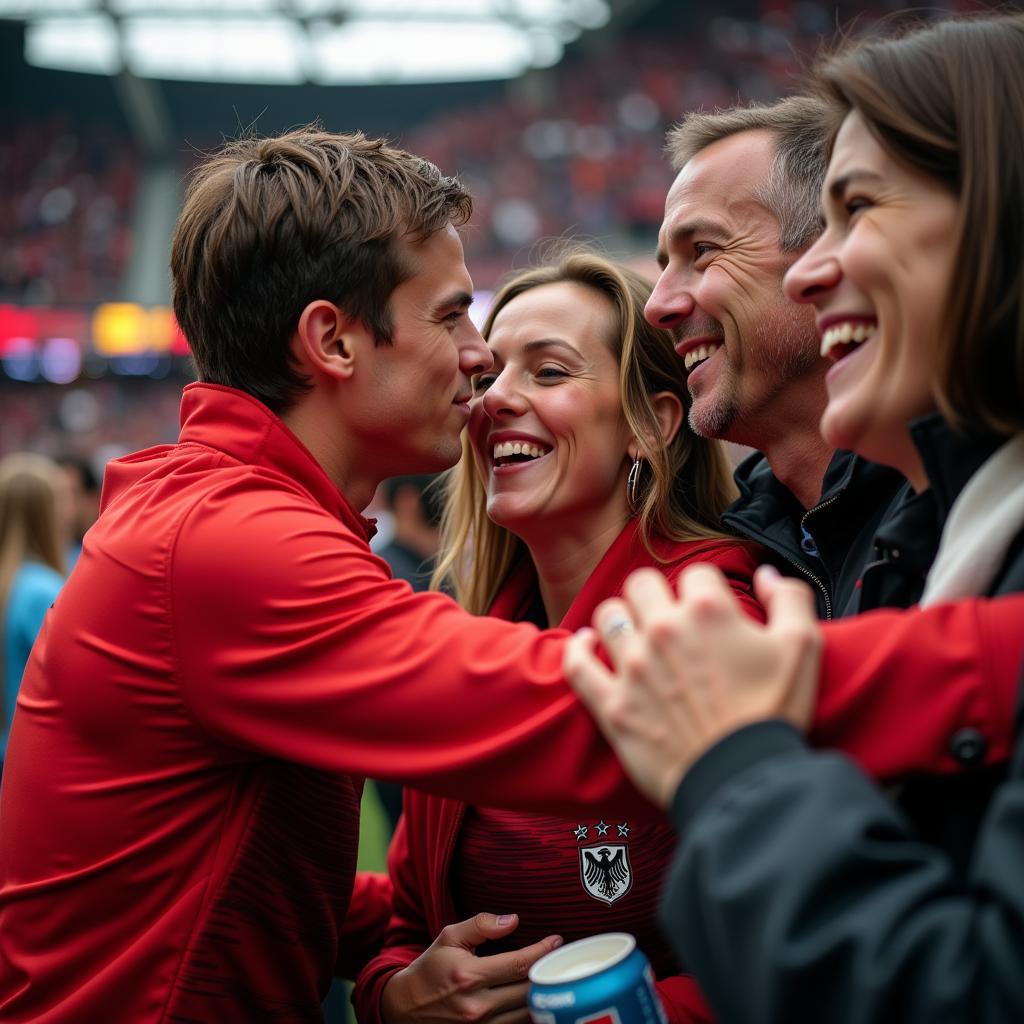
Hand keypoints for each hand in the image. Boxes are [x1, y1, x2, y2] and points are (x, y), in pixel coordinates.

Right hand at [380, 912, 561, 1023]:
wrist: (405, 1007)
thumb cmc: (430, 968)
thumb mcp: (449, 937)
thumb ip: (481, 925)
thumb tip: (513, 920)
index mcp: (468, 976)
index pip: (518, 964)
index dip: (542, 951)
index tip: (556, 940)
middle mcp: (476, 1006)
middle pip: (528, 991)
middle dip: (547, 972)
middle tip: (560, 957)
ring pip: (526, 1014)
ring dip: (541, 995)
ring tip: (551, 976)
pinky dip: (529, 1013)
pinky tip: (534, 999)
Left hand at [565, 564, 821, 807]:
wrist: (744, 780)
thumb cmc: (774, 715)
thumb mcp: (803, 648)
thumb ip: (791, 598)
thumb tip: (767, 575)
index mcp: (708, 611)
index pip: (697, 573)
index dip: (707, 589)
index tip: (713, 610)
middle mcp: (663, 631)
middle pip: (642, 584)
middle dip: (656, 594)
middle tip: (670, 616)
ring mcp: (632, 667)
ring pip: (608, 615)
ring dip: (621, 618)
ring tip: (633, 631)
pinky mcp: (611, 704)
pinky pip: (577, 664)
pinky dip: (578, 649)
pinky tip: (587, 643)